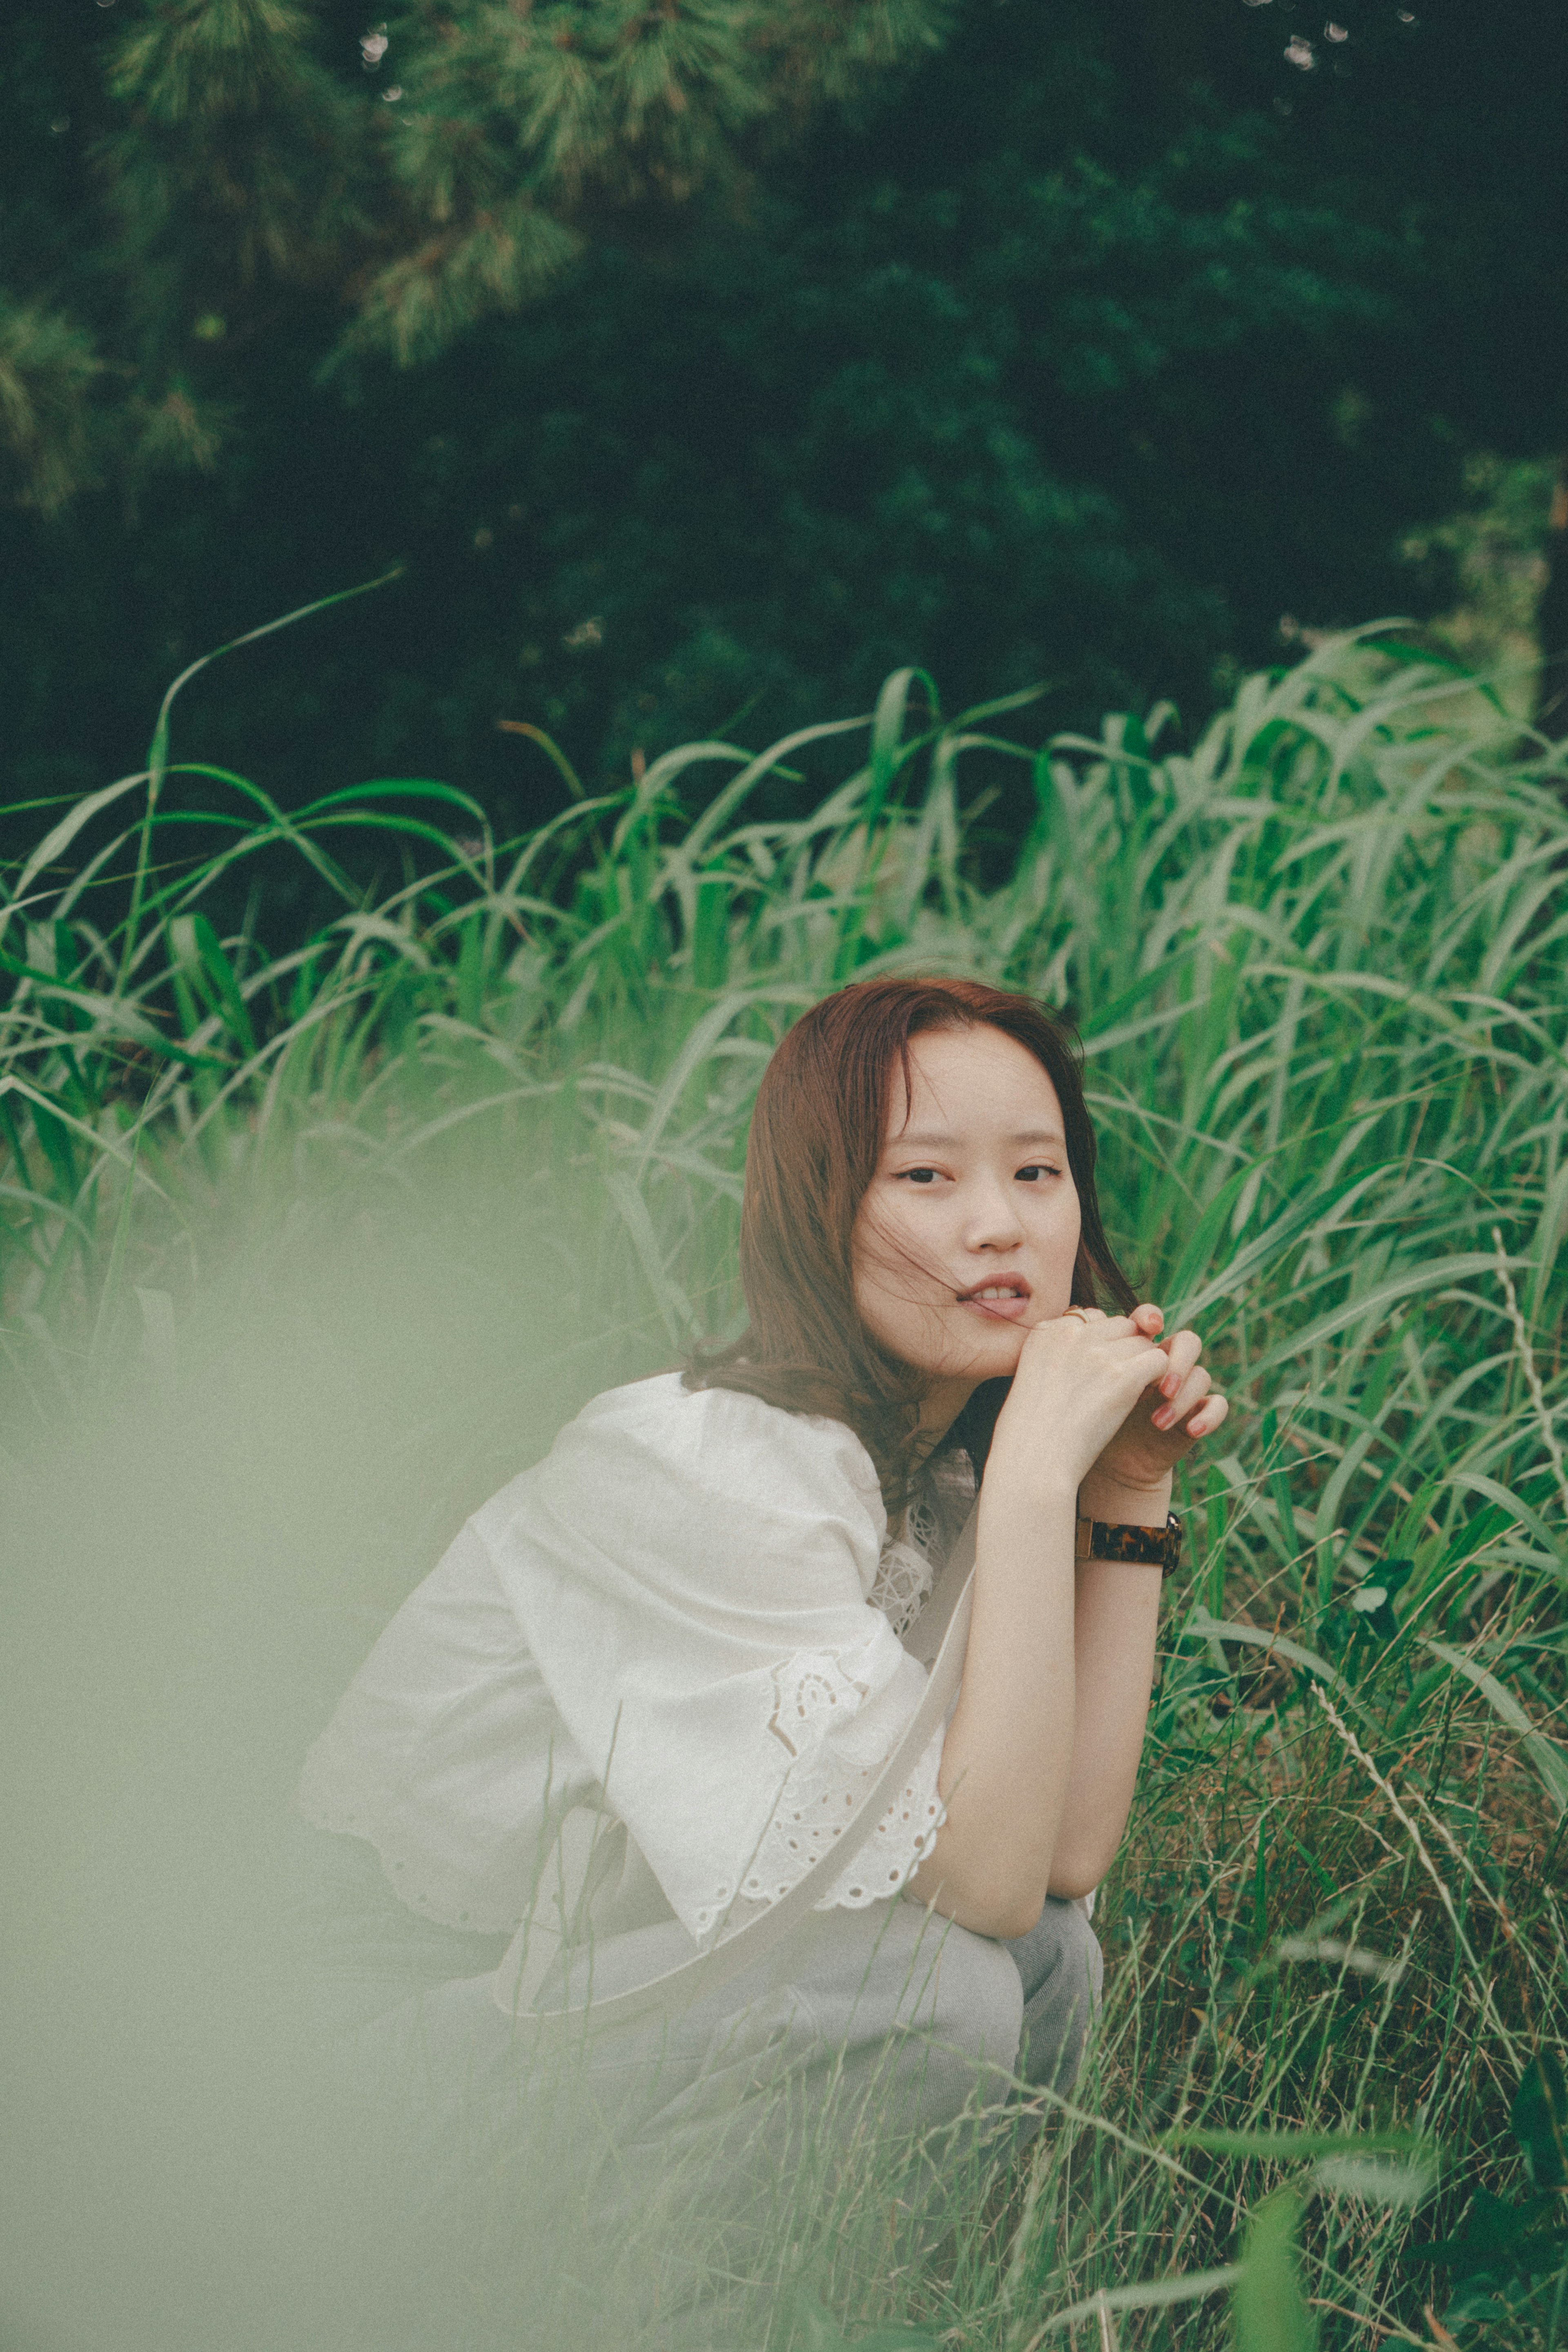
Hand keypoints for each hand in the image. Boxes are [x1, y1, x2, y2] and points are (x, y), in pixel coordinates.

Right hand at [985, 1306, 1171, 1500]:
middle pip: (1121, 1326)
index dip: (1101, 1346)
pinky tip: (1144, 1402)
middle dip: (1125, 1353)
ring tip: (1128, 1399)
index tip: (1094, 1376)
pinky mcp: (1123, 1374)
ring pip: (1143, 1343)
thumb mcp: (1034, 1379)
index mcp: (1046, 1332)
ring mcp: (1098, 1353)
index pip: (1091, 1319)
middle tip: (1117, 1388)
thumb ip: (1060, 1356)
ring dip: (1142, 1368)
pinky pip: (1159, 1360)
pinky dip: (1158, 1380)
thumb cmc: (1030, 1434)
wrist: (1034, 1464)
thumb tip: (1099, 1352)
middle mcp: (1071, 1333)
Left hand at [1081, 1302, 1227, 1493]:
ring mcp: (1182, 1390)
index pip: (1151, 1320)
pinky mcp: (1195, 1415)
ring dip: (1184, 1395)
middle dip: (1176, 1360)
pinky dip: (1210, 1415)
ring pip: (1202, 1375)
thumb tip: (1075, 1321)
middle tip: (1160, 1386)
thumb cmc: (1083, 1421)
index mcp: (1133, 1349)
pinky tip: (1192, 1429)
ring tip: (1158, 1421)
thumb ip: (1079, 1355)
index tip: (1148, 1327)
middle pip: (1186, 1341)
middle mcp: (1162, 1365)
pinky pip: (1218, 1406)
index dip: (1151, 1318)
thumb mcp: (1077, 1386)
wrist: (1101, 1465)